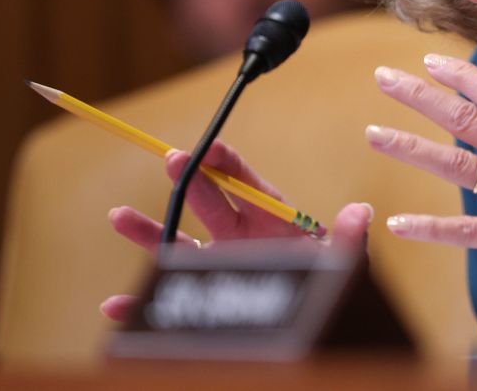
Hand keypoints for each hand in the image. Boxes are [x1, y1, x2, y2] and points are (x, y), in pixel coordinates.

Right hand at [100, 139, 372, 320]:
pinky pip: (168, 301)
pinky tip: (116, 304)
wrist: (319, 328)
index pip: (247, 184)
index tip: (209, 148)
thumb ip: (349, 241)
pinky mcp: (206, 300)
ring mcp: (220, 267)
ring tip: (119, 215)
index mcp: (273, 220)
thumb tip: (360, 212)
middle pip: (210, 205)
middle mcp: (240, 238)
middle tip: (173, 159)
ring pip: (178, 245)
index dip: (227, 164)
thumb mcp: (344, 265)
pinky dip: (140, 305)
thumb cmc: (332, 286)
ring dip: (148, 231)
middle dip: (191, 181)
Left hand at [365, 54, 476, 298]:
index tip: (428, 62)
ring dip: (410, 147)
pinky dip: (430, 228)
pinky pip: (468, 230)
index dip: (457, 75)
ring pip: (455, 165)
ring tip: (374, 133)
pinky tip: (399, 224)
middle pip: (464, 117)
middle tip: (383, 78)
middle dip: (418, 95)